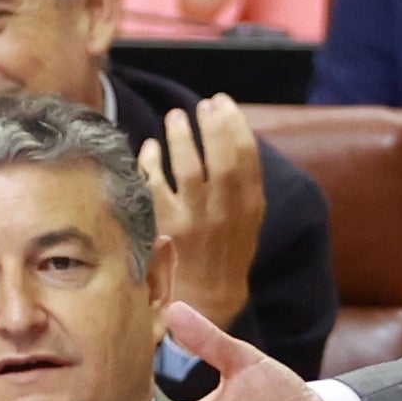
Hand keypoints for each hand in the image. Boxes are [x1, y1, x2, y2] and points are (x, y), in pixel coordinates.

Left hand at [141, 97, 265, 326]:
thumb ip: (244, 182)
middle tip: (201, 105)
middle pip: (221, 157)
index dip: (234, 122)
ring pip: (189, 168)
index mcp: (250, 204)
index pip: (246, 154)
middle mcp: (225, 211)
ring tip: (175, 117)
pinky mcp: (167, 228)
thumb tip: (231, 132)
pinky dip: (152, 162)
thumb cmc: (226, 250)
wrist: (208, 298)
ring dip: (181, 137)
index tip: (221, 102)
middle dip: (211, 125)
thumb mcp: (247, 218)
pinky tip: (151, 148)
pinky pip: (156, 186)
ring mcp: (195, 220)